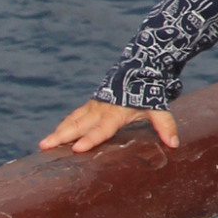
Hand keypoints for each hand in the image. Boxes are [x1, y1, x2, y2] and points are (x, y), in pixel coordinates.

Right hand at [38, 99, 179, 152]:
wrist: (140, 67)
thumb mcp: (158, 108)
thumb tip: (174, 144)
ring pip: (73, 120)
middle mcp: (101, 110)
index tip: (76, 149)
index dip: (90, 139)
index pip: (101, 130)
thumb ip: (165, 125)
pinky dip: (64, 125)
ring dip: (58, 132)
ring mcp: (94, 106)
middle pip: (79, 125)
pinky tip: (54, 135)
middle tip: (45, 146)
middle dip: (62, 136)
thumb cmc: (148, 91)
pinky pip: (75, 115)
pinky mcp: (91, 104)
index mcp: (116, 113)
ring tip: (43, 145)